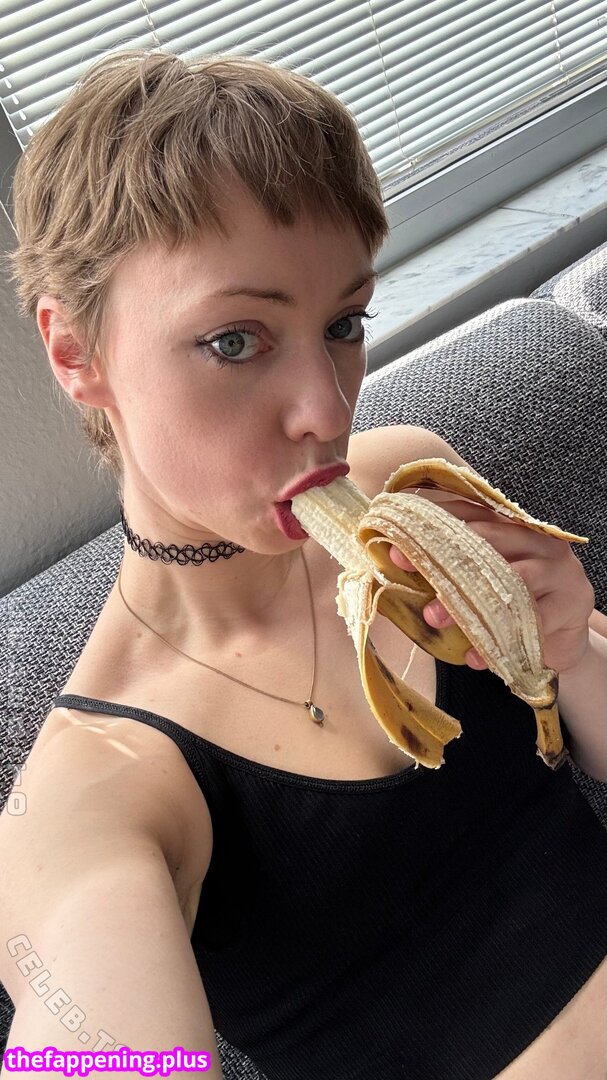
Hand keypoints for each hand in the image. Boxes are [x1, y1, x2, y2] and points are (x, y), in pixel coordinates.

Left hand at [388, 495, 594, 673]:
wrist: (561, 636)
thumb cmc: (511, 603)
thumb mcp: (482, 579)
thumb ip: (451, 568)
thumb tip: (393, 565)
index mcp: (510, 524)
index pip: (468, 514)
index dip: (430, 525)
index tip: (394, 541)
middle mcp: (535, 539)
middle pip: (486, 541)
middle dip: (441, 557)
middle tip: (404, 572)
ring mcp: (557, 569)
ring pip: (510, 578)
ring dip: (467, 601)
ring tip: (433, 617)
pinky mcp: (570, 603)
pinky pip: (529, 622)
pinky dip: (497, 642)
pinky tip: (473, 658)